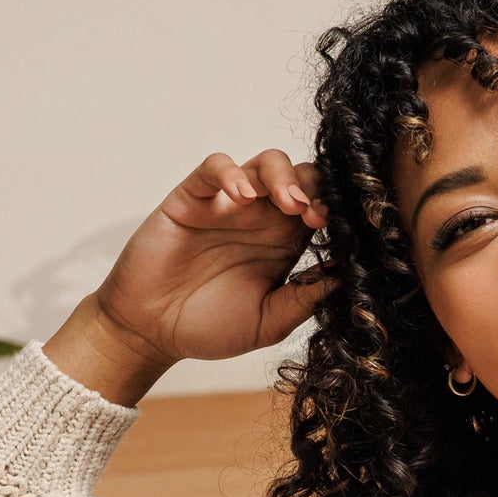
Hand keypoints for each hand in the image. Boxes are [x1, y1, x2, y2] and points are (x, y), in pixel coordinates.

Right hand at [92, 150, 334, 364]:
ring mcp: (227, 205)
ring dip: (283, 176)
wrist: (152, 332)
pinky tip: (241, 195)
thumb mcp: (268, 323)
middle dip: (315, 188)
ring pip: (265, 163)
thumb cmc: (209, 328)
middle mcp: (261, 219)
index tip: (340, 231)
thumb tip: (345, 278)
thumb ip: (303, 300)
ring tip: (289, 203)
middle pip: (301, 177)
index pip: (320, 209)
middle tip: (315, 215)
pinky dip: (231, 172)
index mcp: (284, 244)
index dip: (334, 212)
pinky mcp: (192, 198)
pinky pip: (213, 167)